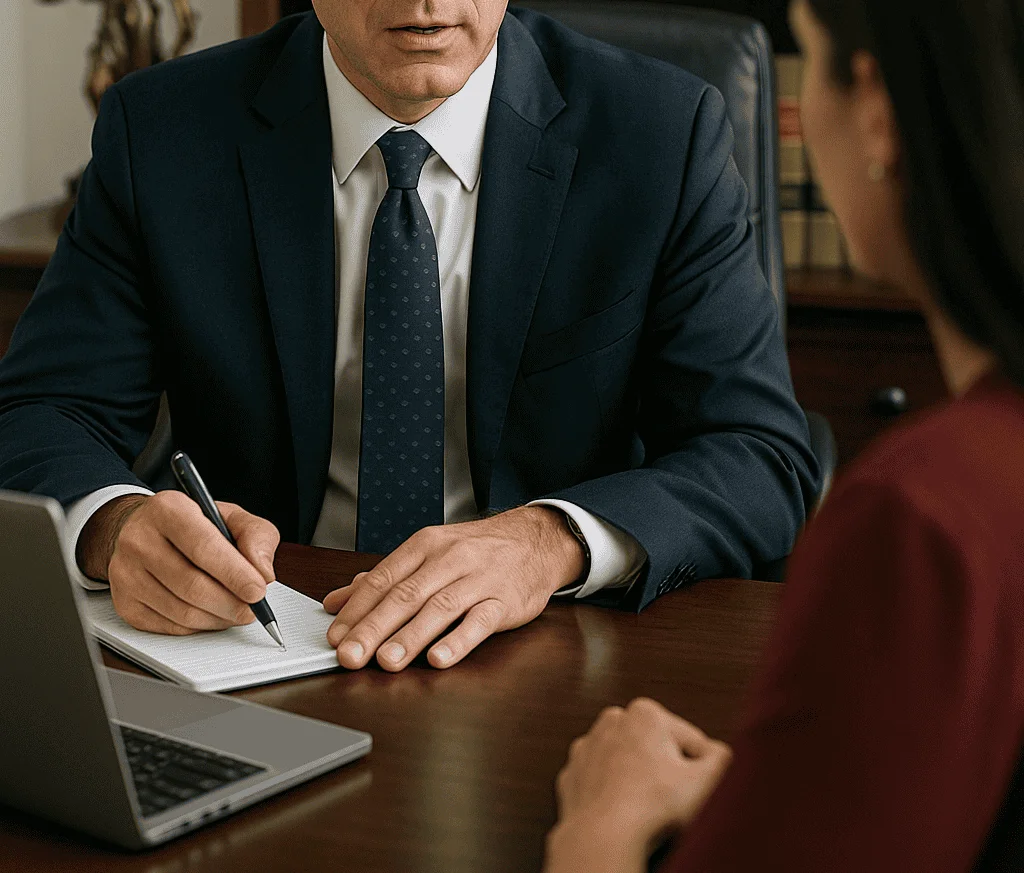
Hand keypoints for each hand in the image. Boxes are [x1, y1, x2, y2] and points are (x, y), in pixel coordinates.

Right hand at [77, 491, 279, 634]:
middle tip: (252, 610)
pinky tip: (210, 614)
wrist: (145, 531)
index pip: (203, 547)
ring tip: (235, 611)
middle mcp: (139, 539)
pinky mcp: (123, 601)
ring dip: (218, 618)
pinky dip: (198, 627)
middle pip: (191, 585)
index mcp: (168, 509)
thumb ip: (256, 536)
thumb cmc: (193, 524)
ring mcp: (126, 572)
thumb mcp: (231, 516)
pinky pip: (168, 626)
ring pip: (181, 611)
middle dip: (231, 603)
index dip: (235, 574)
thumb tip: (263, 573)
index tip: (258, 591)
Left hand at [323, 505, 585, 670]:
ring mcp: (478, 580)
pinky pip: (480, 621)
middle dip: (374, 628)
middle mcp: (449, 560)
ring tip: (386, 661)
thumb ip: (382, 579)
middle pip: (406, 595)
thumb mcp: (428, 554)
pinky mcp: (504, 601)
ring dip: (411, 636)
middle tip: (350, 656)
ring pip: (440, 608)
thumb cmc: (475, 552)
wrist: (534, 541)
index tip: (336, 637)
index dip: (357, 610)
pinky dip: (459, 640)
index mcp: (425, 546)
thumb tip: (336, 602)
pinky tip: (440, 659)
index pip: (384, 579)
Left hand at [545, 699, 732, 872]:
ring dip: (640, 783)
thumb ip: (724, 759)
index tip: (698, 790)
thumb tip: (721, 755)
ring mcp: (587, 749)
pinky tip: (625, 813)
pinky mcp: (572, 776)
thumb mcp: (708, 781)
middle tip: (672, 799)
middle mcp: (611, 722)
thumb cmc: (652, 806)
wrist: (602, 836)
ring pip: (629, 766)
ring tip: (648, 809)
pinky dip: (614, 797)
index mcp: (645, 713)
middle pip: (658, 750)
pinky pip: (604, 786)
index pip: (692, 742)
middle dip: (668, 772)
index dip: (701, 770)